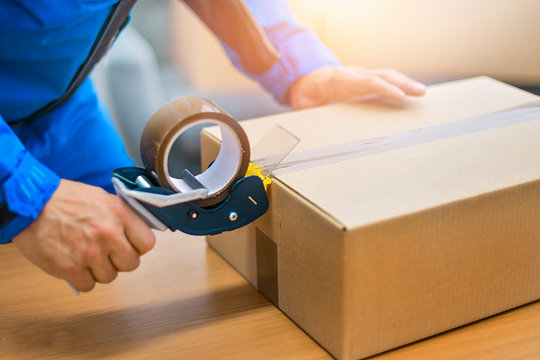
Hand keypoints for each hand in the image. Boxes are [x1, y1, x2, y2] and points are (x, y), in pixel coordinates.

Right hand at [12, 179, 155, 291]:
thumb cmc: (63, 199)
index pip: (147, 243)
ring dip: (100, 270)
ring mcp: (90, 252)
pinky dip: (82, 278)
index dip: (138, 247)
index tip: (130, 246)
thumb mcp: (101, 198)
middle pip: (131, 264)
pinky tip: (75, 264)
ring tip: (87, 256)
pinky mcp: (70, 268)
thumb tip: (135, 233)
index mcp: (119, 214)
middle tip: (107, 253)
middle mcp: (108, 234)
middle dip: (120, 260)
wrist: (30, 204)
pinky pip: (88, 285)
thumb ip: (121, 217)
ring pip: (110, 276)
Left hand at [288, 66, 426, 109]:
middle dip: (402, 83)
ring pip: (386, 74)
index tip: (400, 96)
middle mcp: (354, 74)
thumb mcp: (302, 105)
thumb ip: (306, 111)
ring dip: (405, 82)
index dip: (384, 88)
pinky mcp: (365, 77)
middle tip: (420, 92)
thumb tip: (308, 121)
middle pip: (381, 75)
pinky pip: (384, 78)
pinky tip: (412, 91)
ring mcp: (361, 74)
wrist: (306, 79)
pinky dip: (399, 83)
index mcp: (340, 81)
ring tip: (422, 92)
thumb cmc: (307, 94)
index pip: (366, 82)